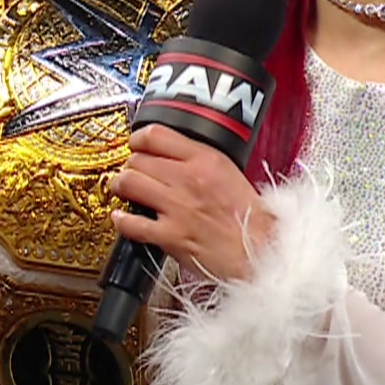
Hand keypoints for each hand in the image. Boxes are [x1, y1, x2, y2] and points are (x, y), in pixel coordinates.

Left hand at [109, 125, 271, 283]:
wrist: (263, 250)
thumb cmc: (252, 218)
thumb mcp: (230, 173)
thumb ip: (201, 161)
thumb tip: (174, 155)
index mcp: (205, 159)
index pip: (156, 134)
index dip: (138, 138)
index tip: (135, 144)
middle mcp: (187, 179)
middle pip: (137, 159)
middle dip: (130, 164)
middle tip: (132, 171)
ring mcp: (177, 207)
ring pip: (129, 183)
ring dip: (120, 185)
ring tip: (123, 189)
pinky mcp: (170, 236)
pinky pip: (132, 223)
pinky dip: (121, 220)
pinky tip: (122, 218)